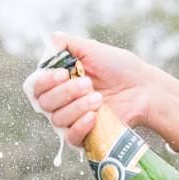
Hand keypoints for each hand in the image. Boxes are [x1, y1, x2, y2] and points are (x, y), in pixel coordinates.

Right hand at [26, 31, 178, 148]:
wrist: (142, 88)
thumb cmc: (119, 67)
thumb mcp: (92, 49)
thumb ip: (67, 43)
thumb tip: (50, 41)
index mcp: (58, 82)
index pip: (36, 86)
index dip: (45, 81)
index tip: (63, 73)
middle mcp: (61, 101)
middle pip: (43, 103)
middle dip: (65, 92)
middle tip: (88, 84)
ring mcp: (72, 120)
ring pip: (57, 119)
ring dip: (77, 106)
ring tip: (99, 98)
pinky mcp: (85, 136)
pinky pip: (70, 138)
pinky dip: (79, 126)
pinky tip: (92, 117)